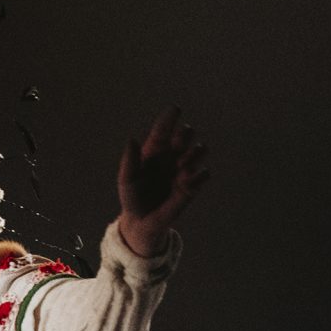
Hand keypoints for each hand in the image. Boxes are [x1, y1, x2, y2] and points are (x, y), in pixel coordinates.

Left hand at [114, 107, 210, 256]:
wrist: (141, 221)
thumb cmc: (132, 197)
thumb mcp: (126, 180)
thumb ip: (129, 161)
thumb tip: (132, 139)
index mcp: (155, 150)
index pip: (164, 128)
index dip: (171, 117)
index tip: (176, 109)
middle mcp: (172, 155)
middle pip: (187, 134)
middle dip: (185, 135)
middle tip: (177, 146)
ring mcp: (184, 169)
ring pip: (201, 149)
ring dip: (195, 153)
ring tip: (182, 167)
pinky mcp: (192, 186)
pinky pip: (205, 174)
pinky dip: (198, 176)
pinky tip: (186, 183)